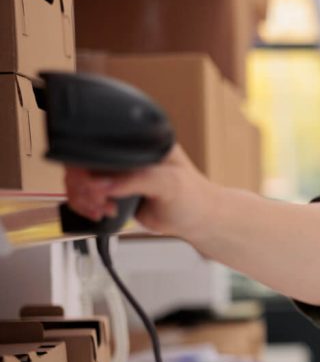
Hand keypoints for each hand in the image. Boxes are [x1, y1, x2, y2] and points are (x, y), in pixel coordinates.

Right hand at [63, 144, 217, 240]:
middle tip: (100, 200)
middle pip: (83, 161)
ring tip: (104, 208)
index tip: (96, 186)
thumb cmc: (193, 198)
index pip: (101, 143)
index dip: (90, 165)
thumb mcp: (170, 184)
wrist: (197, 220)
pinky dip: (85, 205)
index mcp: (142, 141)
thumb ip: (138, 180)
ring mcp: (118, 172)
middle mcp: (126, 154)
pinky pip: (85, 194)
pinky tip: (100, 212)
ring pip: (80, 178)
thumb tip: (102, 183)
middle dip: (84, 185)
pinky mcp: (114, 190)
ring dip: (84, 197)